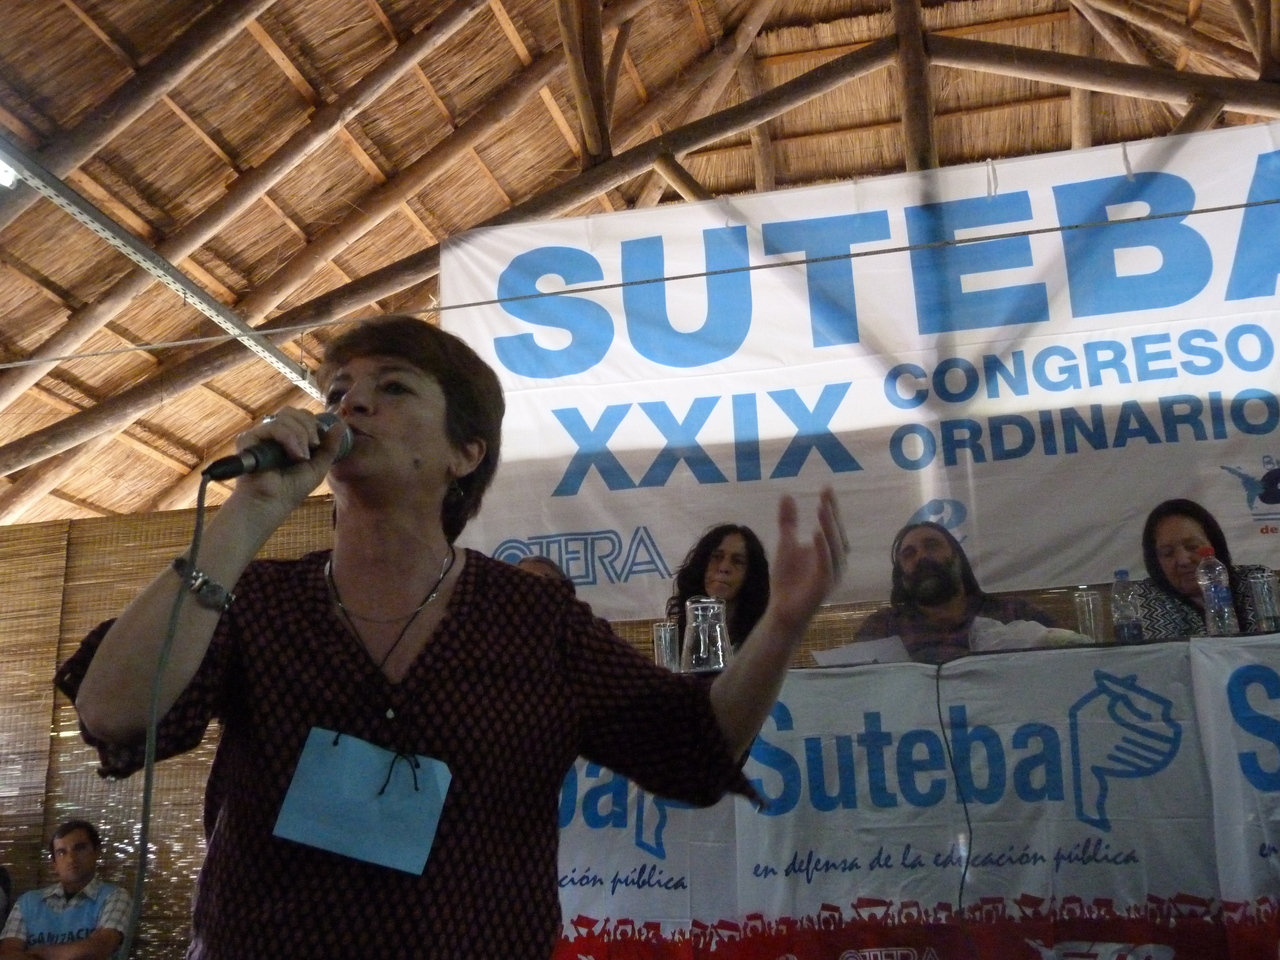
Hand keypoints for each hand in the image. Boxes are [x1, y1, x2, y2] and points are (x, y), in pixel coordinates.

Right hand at [226, 407, 346, 512]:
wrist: (273, 504)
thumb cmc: (292, 489)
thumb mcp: (318, 466)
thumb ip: (330, 445)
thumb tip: (341, 424)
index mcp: (287, 437)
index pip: (301, 416)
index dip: (314, 424)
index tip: (319, 443)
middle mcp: (272, 433)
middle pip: (292, 412)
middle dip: (309, 427)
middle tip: (314, 446)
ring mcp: (260, 435)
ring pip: (285, 417)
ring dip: (300, 436)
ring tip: (302, 457)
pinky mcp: (248, 439)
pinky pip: (273, 426)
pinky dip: (289, 439)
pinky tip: (295, 456)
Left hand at [769, 487, 848, 630]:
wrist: (782, 610)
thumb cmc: (788, 579)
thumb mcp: (785, 544)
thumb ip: (788, 522)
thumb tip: (787, 494)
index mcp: (829, 550)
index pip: (832, 524)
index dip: (832, 507)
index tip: (826, 488)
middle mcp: (836, 561)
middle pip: (838, 533)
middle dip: (832, 514)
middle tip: (825, 495)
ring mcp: (832, 573)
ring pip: (835, 547)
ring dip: (829, 527)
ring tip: (822, 509)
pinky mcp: (825, 585)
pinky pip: (827, 564)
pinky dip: (823, 548)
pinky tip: (817, 533)